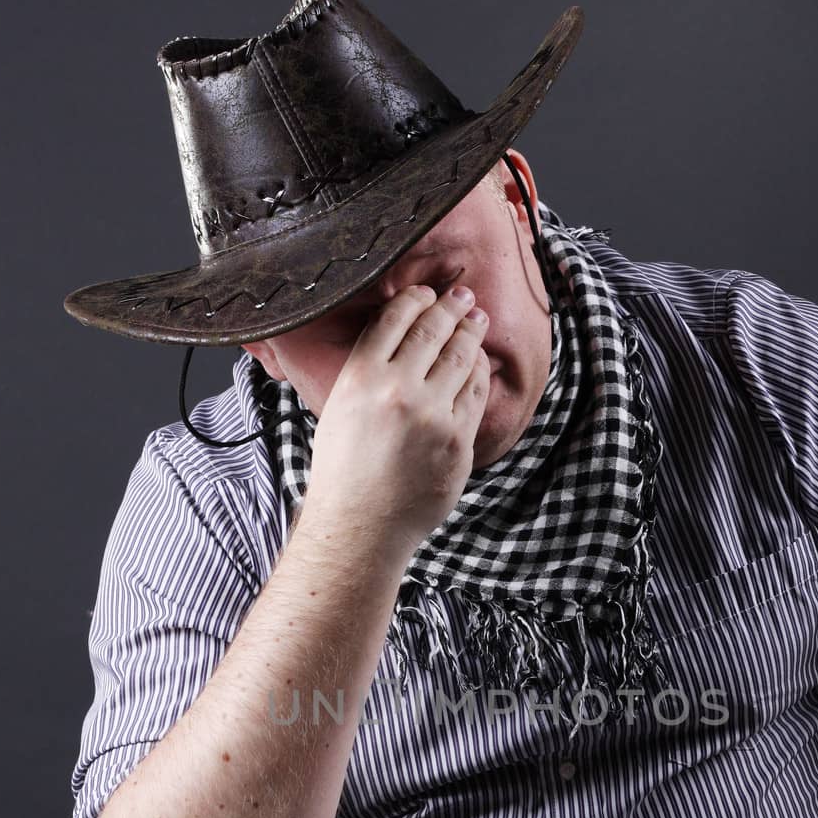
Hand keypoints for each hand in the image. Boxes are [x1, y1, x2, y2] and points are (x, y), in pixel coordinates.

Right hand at [304, 282, 490, 554]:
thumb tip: (397, 337)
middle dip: (451, 307)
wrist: (360, 526)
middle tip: (463, 295)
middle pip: (432, 331)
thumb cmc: (344, 471)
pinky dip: (478, 373)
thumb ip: (366, 372)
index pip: (394, 319)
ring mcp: (431, 415)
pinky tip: (479, 363)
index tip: (427, 292)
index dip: (415, 299)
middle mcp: (397, 390)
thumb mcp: (339, 409)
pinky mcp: (457, 440)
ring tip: (477, 320)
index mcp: (360, 377)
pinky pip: (475, 394)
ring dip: (471, 333)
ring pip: (460, 358)